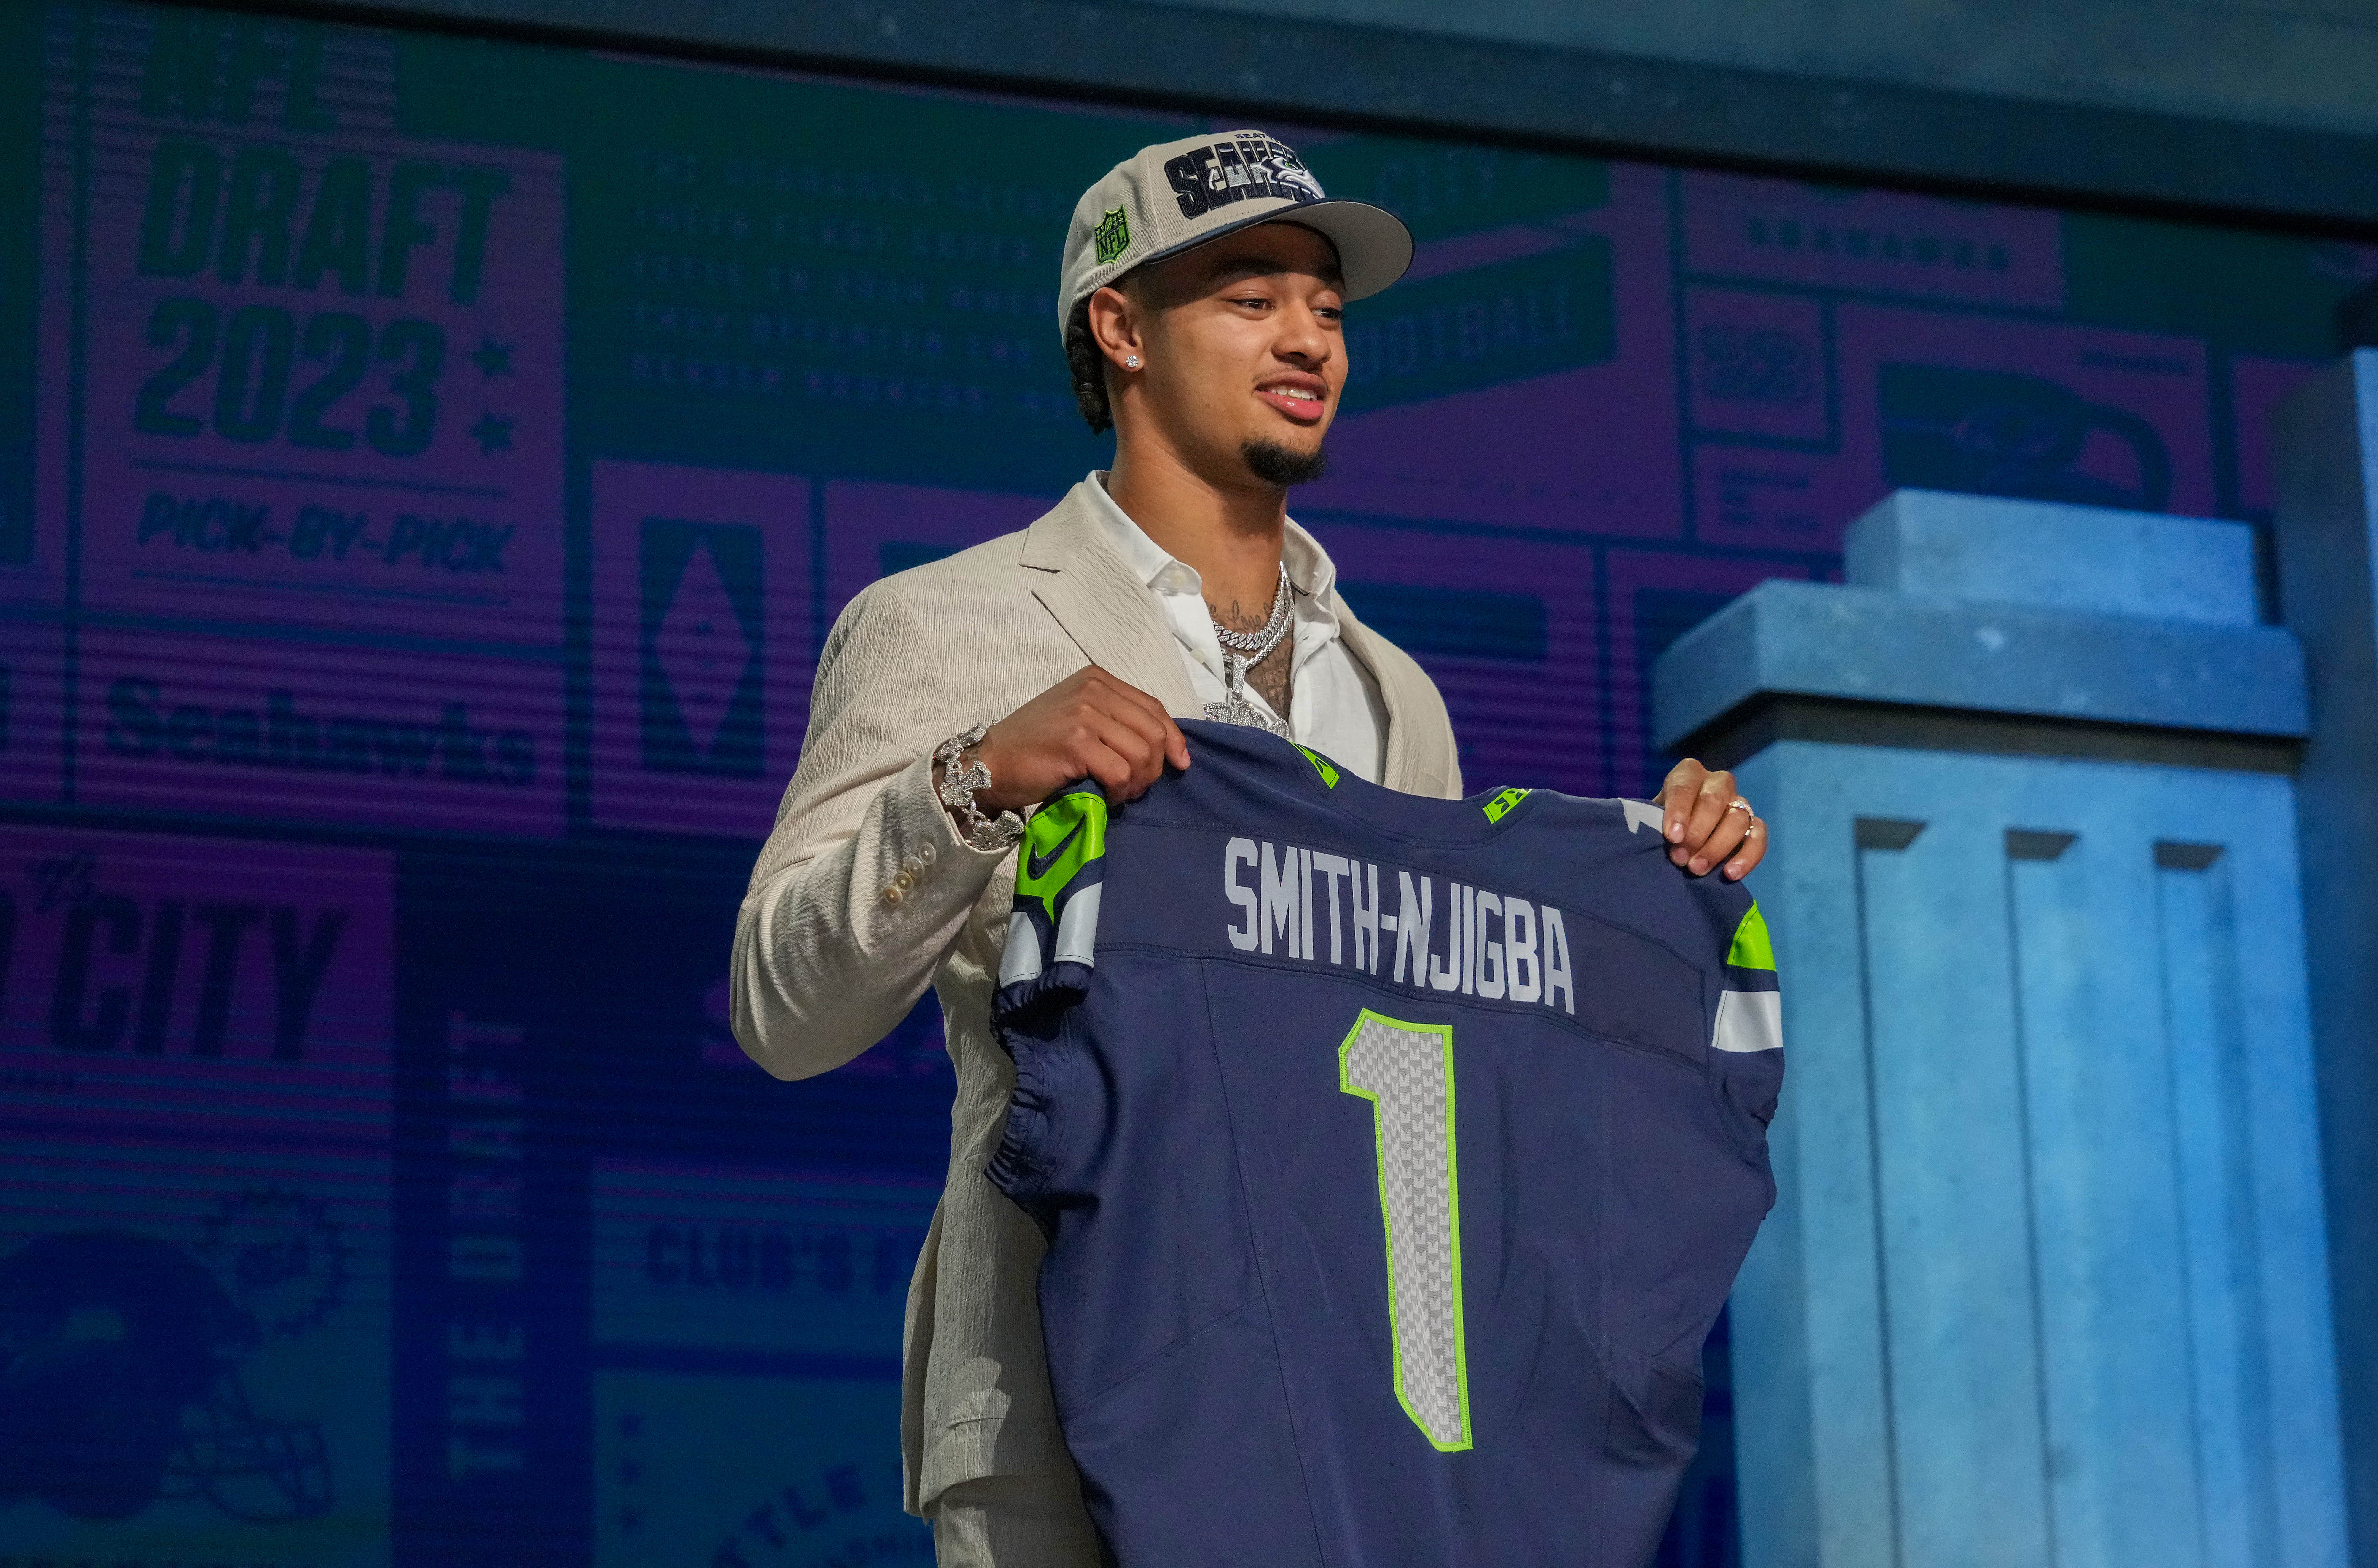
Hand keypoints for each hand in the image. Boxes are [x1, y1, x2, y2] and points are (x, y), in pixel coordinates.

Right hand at [971, 667, 1190, 812]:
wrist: (989, 763)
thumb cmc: (1034, 747)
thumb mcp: (1079, 719)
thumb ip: (1115, 721)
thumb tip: (1162, 746)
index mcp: (1096, 679)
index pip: (1153, 707)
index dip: (1173, 738)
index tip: (1180, 763)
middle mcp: (1093, 690)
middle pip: (1152, 731)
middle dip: (1155, 767)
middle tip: (1137, 787)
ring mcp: (1084, 714)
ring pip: (1142, 753)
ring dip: (1138, 782)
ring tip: (1121, 793)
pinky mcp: (1075, 742)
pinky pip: (1121, 771)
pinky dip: (1121, 790)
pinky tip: (1108, 797)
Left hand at [1660, 759, 1766, 880]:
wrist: (1679, 840)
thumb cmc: (1663, 826)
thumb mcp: (1654, 820)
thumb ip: (1657, 824)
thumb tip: (1669, 840)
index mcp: (1689, 773)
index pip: (1685, 785)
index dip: (1679, 810)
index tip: (1672, 836)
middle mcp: (1717, 783)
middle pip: (1714, 800)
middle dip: (1696, 832)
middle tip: (1680, 858)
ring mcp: (1739, 803)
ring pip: (1737, 819)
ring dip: (1716, 848)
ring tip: (1696, 869)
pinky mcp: (1753, 825)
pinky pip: (1758, 837)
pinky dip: (1747, 857)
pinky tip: (1730, 874)